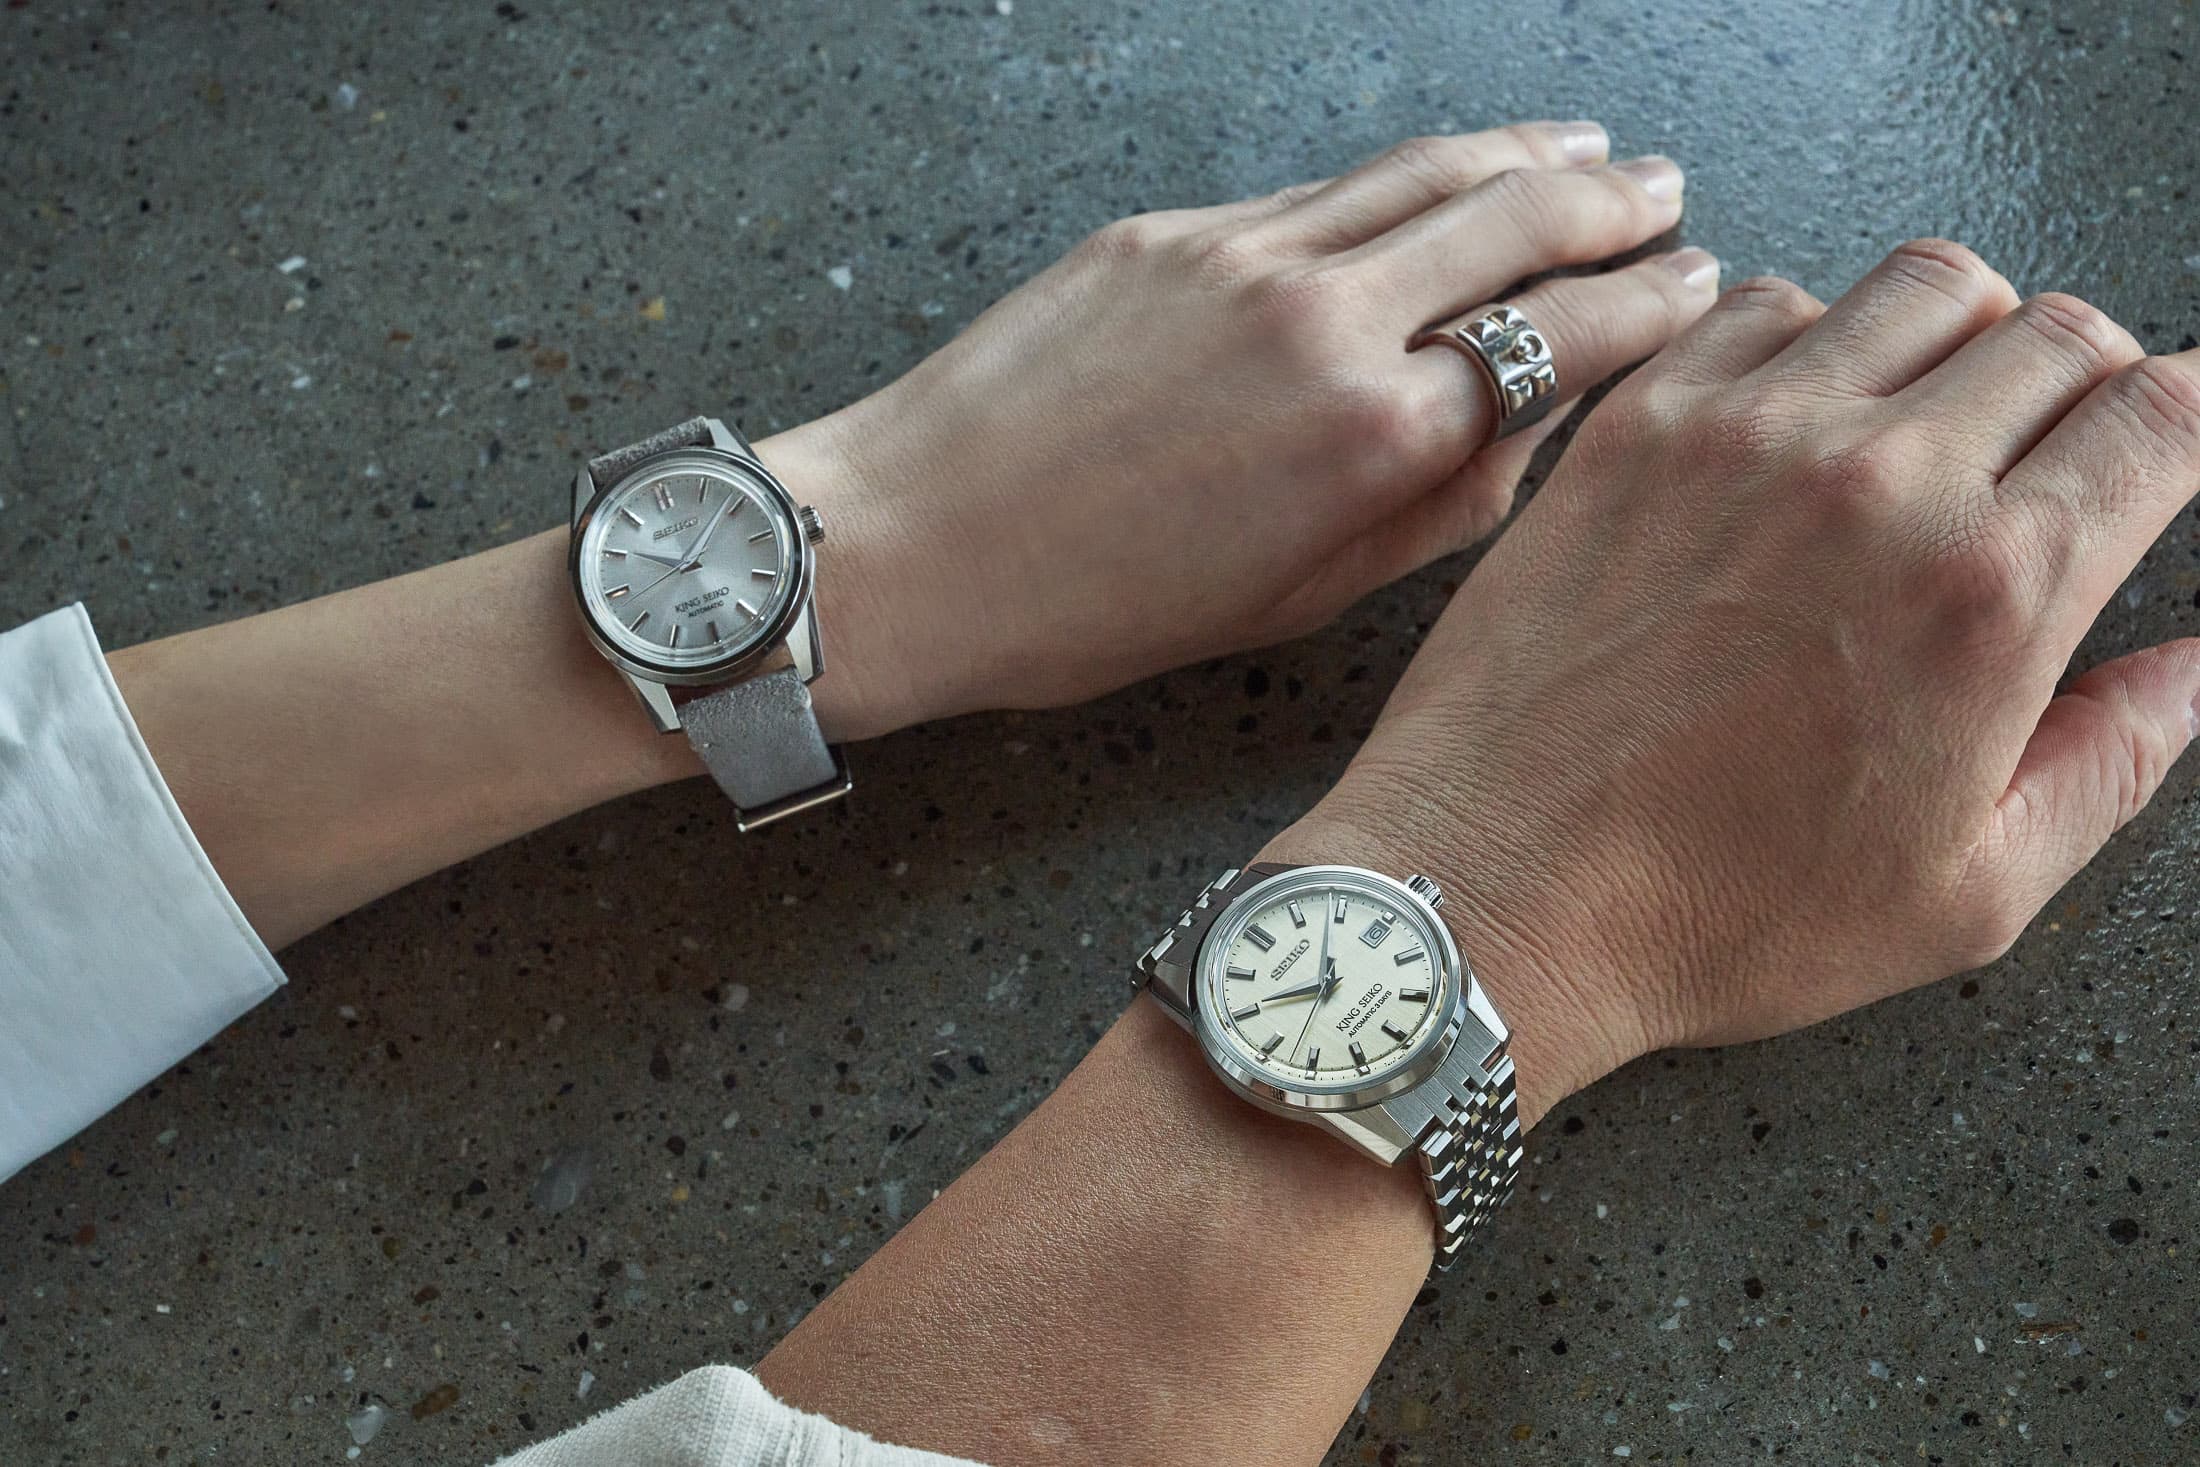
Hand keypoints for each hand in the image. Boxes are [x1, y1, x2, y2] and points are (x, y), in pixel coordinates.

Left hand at [758, 120, 1719, 738]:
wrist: (914, 545)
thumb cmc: (1092, 611)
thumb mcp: (1292, 603)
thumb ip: (1431, 513)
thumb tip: (1524, 436)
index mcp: (1373, 439)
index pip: (1563, 341)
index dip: (1650, 308)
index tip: (1697, 290)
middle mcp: (1328, 323)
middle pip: (1515, 225)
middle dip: (1615, 203)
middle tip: (1671, 198)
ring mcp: (1246, 258)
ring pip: (1426, 175)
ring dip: (1528, 153)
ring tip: (1593, 145)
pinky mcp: (1172, 230)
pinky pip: (1324, 187)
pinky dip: (1408, 172)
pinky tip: (1440, 171)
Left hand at [1277, 240, 2199, 1123]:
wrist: (1496, 891)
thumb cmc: (1711, 915)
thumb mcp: (1967, 893)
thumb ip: (2112, 761)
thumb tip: (2196, 669)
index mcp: (1992, 591)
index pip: (2161, 414)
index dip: (2190, 413)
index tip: (2172, 439)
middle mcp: (1879, 480)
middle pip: (2053, 330)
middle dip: (2089, 376)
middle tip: (2058, 444)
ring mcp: (1744, 434)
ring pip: (1918, 284)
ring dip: (1959, 333)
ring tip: (1933, 414)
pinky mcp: (1632, 426)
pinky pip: (1760, 303)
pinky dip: (1809, 328)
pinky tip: (1796, 407)